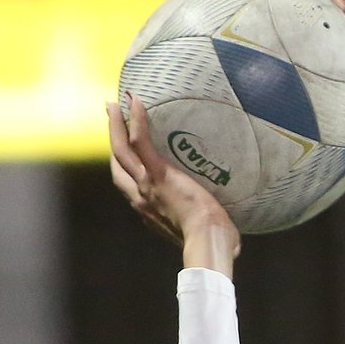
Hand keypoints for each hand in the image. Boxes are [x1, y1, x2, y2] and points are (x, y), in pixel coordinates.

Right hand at [107, 93, 240, 274]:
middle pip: (117, 164)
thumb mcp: (201, 235)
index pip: (129, 185)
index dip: (125, 167)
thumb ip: (207, 230)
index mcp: (149, 210)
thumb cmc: (213, 242)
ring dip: (114, 126)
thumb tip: (232, 242)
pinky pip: (141, 142)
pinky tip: (134, 102)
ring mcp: (146, 184)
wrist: (208, 240)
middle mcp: (140, 196)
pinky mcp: (158, 174)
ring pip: (120, 150)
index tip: (126, 152)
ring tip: (114, 104)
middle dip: (112, 140)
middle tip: (112, 117)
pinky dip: (135, 120)